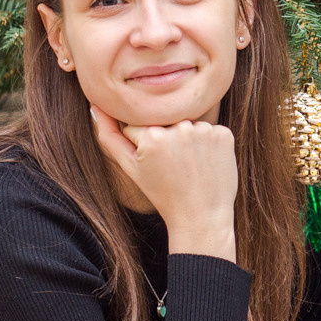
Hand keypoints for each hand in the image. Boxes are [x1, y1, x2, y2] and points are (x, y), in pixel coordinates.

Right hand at [91, 107, 237, 260]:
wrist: (201, 215)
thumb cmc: (163, 194)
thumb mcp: (130, 168)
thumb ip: (109, 136)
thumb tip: (95, 105)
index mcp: (152, 135)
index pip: (139, 126)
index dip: (143, 146)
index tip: (155, 166)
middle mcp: (179, 126)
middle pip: (164, 122)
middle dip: (165, 140)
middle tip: (174, 168)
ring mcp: (205, 129)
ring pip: (187, 124)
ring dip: (187, 141)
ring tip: (189, 167)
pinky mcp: (224, 133)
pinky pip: (210, 129)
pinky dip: (208, 143)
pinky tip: (205, 163)